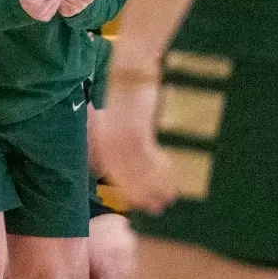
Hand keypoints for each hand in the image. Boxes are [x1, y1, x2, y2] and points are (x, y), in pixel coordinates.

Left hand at [93, 79, 176, 211]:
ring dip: (154, 188)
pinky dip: (160, 173)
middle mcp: (112, 139)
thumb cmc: (128, 90)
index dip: (128, 188)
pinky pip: (148, 159)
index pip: (114, 170)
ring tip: (168, 201)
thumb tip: (136, 147)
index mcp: (106, 136)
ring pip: (138, 171)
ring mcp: (123, 136)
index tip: (138, 202)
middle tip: (157, 209)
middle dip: (142, 194)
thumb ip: (124, 133)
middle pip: (126, 175)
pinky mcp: (136, 130)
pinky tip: (171, 183)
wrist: (130, 69)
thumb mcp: (122, 115)